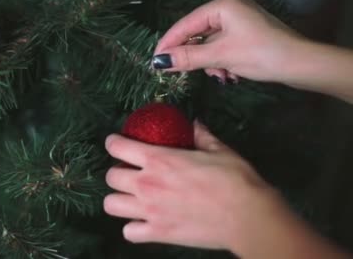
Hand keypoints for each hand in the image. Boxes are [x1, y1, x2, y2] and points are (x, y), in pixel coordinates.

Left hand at [103, 121, 279, 249]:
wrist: (248, 216)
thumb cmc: (235, 179)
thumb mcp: (218, 150)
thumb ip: (201, 136)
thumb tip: (195, 124)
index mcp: (158, 159)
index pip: (118, 147)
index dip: (114, 143)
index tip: (116, 143)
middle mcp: (147, 184)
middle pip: (110, 177)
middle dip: (116, 173)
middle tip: (130, 174)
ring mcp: (150, 211)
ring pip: (111, 205)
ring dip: (119, 200)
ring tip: (132, 199)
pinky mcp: (158, 234)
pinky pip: (129, 232)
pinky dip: (133, 228)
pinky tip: (144, 222)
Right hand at [152, 0, 307, 83]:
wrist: (301, 63)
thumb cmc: (260, 54)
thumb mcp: (220, 56)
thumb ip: (187, 58)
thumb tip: (158, 62)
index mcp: (222, 5)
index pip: (185, 24)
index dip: (168, 43)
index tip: (154, 62)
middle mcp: (229, 7)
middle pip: (197, 34)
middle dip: (196, 57)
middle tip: (184, 74)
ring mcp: (239, 19)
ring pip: (210, 43)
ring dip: (211, 62)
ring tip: (221, 76)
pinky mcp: (247, 32)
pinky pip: (223, 46)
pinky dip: (222, 61)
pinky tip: (229, 74)